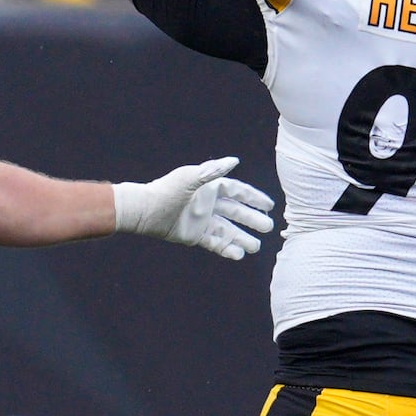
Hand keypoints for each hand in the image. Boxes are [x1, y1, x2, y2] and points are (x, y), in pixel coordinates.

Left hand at [112, 157, 275, 260]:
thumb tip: (235, 160)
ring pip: (228, 230)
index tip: (269, 205)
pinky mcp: (195, 236)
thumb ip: (213, 170)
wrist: (145, 211)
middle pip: (236, 212)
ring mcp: (202, 221)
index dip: (254, 198)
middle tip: (269, 227)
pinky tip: (239, 255)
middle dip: (252, 219)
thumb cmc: (166, 190)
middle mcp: (208, 204)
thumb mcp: (190, 177)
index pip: (238, 192)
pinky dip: (227, 248)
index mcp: (210, 187)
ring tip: (256, 247)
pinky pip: (215, 243)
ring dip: (243, 238)